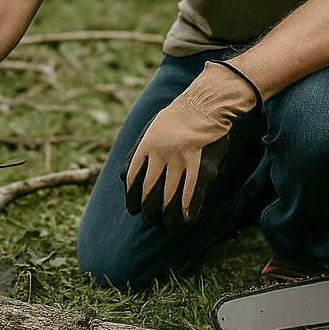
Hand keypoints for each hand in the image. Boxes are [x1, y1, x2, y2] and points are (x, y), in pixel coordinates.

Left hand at [122, 60, 259, 229]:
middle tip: (150, 222)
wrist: (207, 103)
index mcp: (146, 144)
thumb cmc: (178, 118)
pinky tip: (188, 219)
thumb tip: (122, 178)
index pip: (133, 179)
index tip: (133, 211)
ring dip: (168, 216)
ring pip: (170, 197)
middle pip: (150, 192)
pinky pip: (194, 193)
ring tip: (168, 226)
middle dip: (149, 211)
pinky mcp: (202, 165)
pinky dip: (190, 209)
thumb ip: (137, 153)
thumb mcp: (150, 129)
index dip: (132, 198)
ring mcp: (182, 160)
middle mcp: (161, 154)